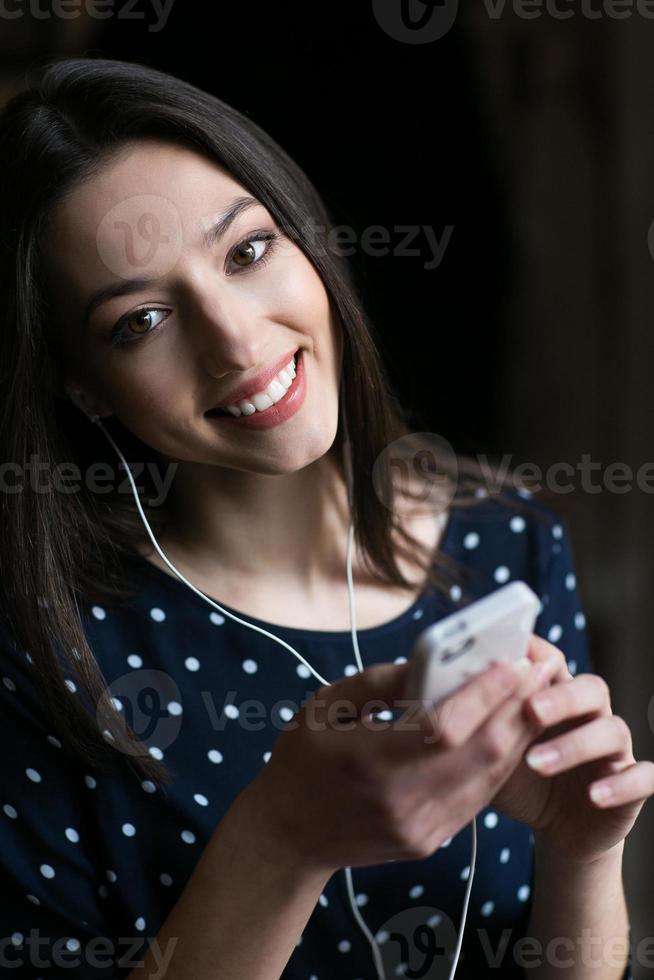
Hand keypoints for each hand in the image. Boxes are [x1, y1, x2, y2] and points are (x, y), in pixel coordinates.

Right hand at [244, 656, 554, 874]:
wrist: (288, 836)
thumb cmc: (301, 760)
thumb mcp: (324, 707)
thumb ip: (378, 682)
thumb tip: (430, 663)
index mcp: (368, 761)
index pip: (444, 728)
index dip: (485, 695)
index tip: (511, 663)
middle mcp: (399, 801)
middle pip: (480, 754)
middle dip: (518, 708)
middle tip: (540, 670)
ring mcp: (418, 827)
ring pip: (489, 778)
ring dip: (520, 734)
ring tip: (536, 695)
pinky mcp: (429, 841)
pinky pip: (478, 798)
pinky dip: (500, 762)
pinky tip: (511, 732)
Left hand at [490, 635, 653, 864]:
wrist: (556, 828)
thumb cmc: (519, 779)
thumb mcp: (490, 750)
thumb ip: (476, 723)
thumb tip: (432, 694)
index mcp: (555, 697)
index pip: (554, 661)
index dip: (538, 654)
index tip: (512, 654)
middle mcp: (589, 715)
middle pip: (590, 687)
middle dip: (561, 695)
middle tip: (529, 709)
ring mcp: (614, 749)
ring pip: (613, 730)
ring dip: (576, 744)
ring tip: (536, 763)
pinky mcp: (632, 785)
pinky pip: (642, 777)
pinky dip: (620, 784)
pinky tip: (593, 795)